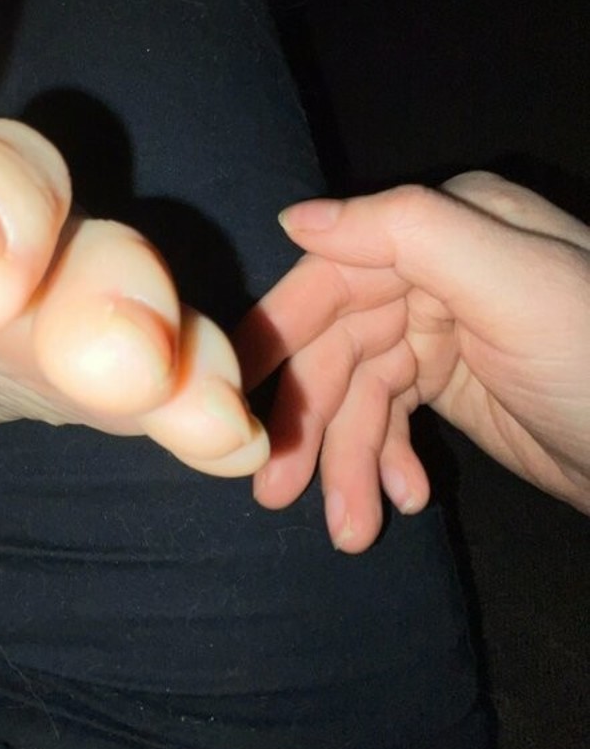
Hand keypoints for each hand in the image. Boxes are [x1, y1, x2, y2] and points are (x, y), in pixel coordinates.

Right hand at [233, 172, 589, 550]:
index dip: (283, 335)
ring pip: (361, 392)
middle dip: (314, 421)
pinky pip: (391, 420)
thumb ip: (404, 232)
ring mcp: (447, 329)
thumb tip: (293, 218)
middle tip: (276, 492)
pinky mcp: (456, 385)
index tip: (236, 400)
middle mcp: (438, 269)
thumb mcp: (513, 282)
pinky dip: (384, 462)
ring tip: (348, 530)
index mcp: (448, 226)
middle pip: (340, 342)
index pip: (336, 271)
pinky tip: (398, 501)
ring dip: (347, 462)